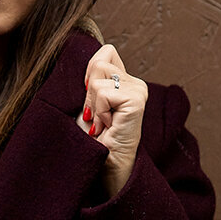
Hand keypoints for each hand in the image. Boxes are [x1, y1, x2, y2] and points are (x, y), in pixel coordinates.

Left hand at [77, 44, 147, 196]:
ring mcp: (139, 90)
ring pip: (98, 76)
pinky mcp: (137, 100)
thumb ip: (88, 80)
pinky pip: (103, 93)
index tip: (91, 101)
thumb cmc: (92, 140)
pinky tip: (107, 126)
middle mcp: (136, 83)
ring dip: (93, 104)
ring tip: (101, 123)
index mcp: (125, 81)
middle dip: (88, 91)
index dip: (90, 73)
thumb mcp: (86, 104)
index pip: (106, 52)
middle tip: (95, 116)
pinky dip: (98, 111)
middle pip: (99, 62)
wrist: (104, 167)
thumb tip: (81, 54)